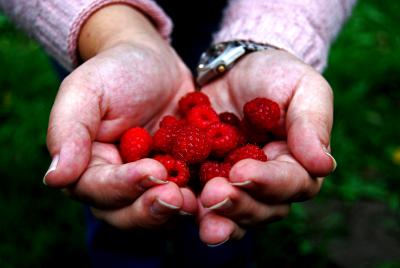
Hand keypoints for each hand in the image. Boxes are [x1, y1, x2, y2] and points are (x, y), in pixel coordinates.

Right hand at [43, 5, 196, 227]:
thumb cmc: (116, 72)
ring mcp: (151, 185)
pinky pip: (188, 197)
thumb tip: (55, 178)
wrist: (154, 64)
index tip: (151, 171)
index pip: (98, 189)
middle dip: (151, 209)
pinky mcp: (180, 179)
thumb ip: (68, 131)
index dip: (123, 186)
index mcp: (89, 167)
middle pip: (127, 213)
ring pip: (158, 212)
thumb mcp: (86, 90)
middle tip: (176, 197)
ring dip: (176, 212)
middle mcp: (118, 184)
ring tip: (195, 201)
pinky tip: (216, 194)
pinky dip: (201, 201)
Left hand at [198, 49, 335, 244]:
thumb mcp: (303, 87)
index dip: (268, 182)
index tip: (242, 171)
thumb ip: (313, 123)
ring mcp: (237, 185)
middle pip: (262, 208)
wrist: (237, 69)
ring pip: (234, 213)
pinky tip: (177, 203)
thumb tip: (324, 165)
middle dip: (239, 205)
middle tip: (213, 195)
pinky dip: (192, 207)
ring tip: (198, 211)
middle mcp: (269, 183)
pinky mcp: (208, 179)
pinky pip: (202, 201)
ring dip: (217, 217)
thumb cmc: (276, 75)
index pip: (291, 182)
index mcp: (297, 163)